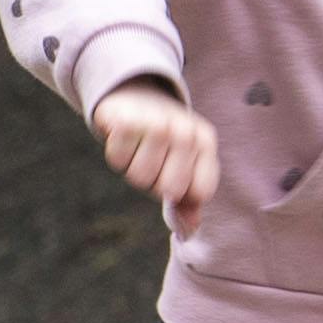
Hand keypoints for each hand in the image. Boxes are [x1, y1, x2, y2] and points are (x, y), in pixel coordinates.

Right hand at [91, 82, 219, 224]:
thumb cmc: (161, 139)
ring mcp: (157, 124)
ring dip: (133, 169)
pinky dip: (117, 154)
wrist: (132, 92)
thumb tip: (189, 230)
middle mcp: (186, 131)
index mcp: (205, 141)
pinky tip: (123, 138)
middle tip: (153, 160)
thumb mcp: (182, 163)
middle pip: (168, 189)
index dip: (182, 194)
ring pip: (140, 178)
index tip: (173, 174)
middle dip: (155, 183)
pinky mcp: (127, 120)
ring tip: (138, 148)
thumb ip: (189, 199)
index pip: (200, 192)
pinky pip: (118, 161)